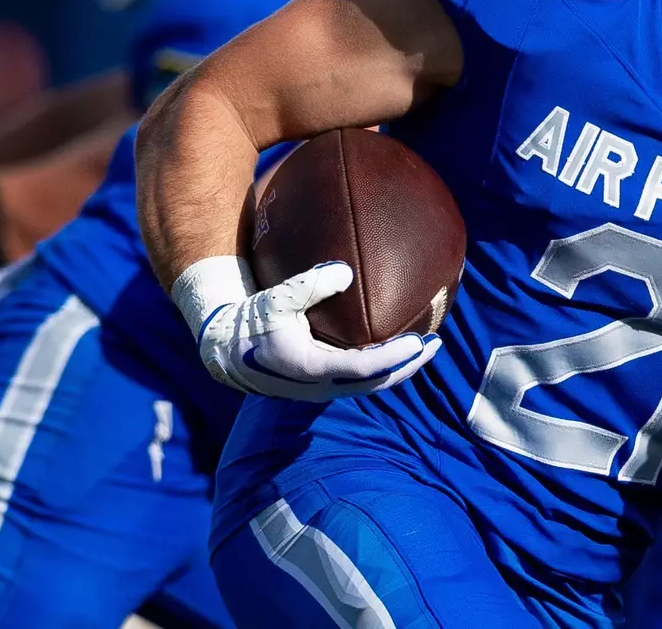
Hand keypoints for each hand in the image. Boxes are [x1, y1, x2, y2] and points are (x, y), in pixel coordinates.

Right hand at [188, 259, 439, 400]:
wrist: (225, 350)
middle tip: (435, 345)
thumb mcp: (276, 299)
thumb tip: (346, 272)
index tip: (419, 342)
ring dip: (399, 368)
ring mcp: (322, 389)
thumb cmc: (251, 320)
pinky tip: (394, 349)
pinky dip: (382, 367)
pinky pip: (360, 380)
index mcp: (312, 368)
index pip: (365, 369)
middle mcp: (321, 386)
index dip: (395, 357)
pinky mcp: (321, 384)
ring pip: (370, 385)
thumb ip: (309, 284)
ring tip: (424, 348)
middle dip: (408, 365)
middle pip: (377, 383)